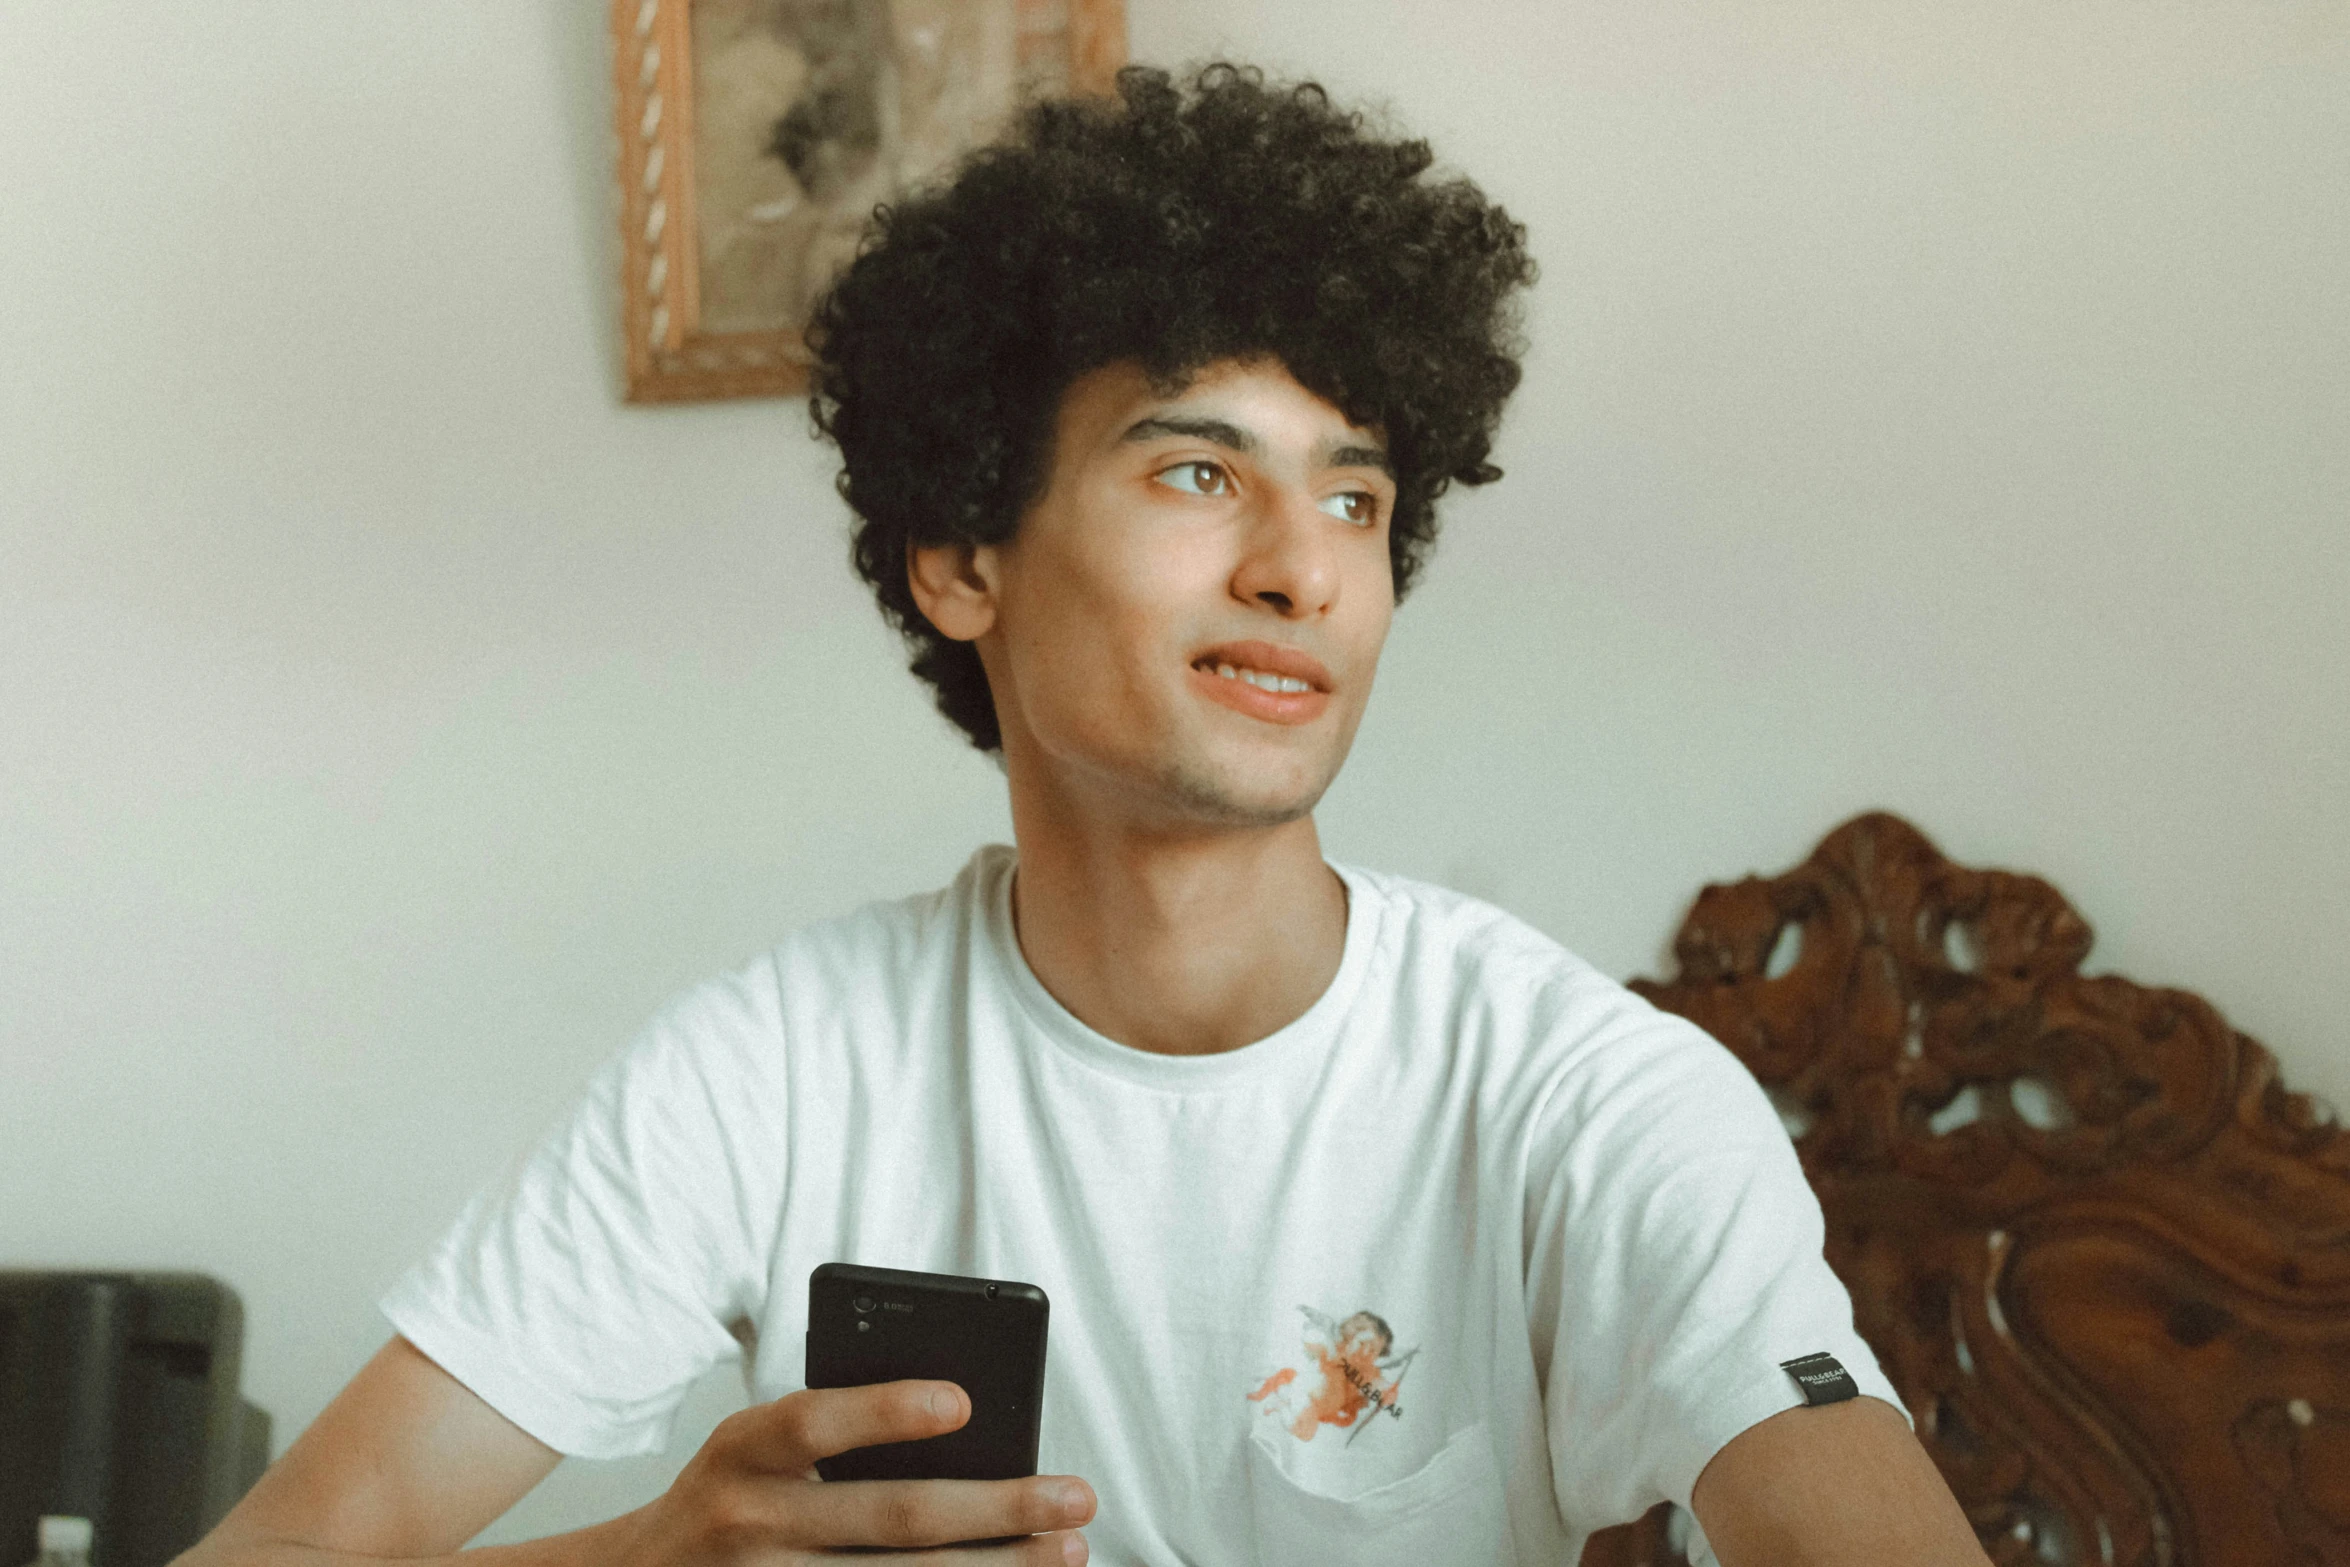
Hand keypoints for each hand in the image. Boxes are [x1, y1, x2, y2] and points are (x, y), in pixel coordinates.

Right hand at [611, 1380, 1093, 1563]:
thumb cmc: (731, 1491)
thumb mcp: (754, 1444)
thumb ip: (834, 1435)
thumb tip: (968, 1428)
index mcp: (745, 1449)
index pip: (815, 1422)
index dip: (885, 1411)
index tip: (963, 1400)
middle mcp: (754, 1521)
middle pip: (891, 1517)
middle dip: (997, 1508)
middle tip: (1076, 1496)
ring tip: (1067, 1552)